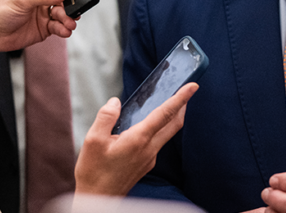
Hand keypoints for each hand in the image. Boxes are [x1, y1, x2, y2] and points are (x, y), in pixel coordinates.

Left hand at [0, 0, 77, 54]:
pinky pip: (60, 27)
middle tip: (72, 14)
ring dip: (68, 19)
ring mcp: (46, 12)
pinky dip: (64, 29)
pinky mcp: (46, 27)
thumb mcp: (22, 0)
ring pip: (65, 14)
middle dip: (70, 7)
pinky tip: (64, 31)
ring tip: (68, 24)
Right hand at [74, 82, 197, 195]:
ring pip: (167, 134)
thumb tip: (115, 102)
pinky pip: (157, 143)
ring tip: (168, 104)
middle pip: (174, 124)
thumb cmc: (94, 173)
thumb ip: (106, 117)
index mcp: (138, 140)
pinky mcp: (145, 164)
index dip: (181, 98)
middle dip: (183, 106)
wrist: (98, 200)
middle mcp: (149, 149)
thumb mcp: (92, 141)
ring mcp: (150, 159)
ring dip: (171, 118)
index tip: (193, 86)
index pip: (165, 114)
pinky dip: (159, 130)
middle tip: (187, 91)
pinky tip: (147, 127)